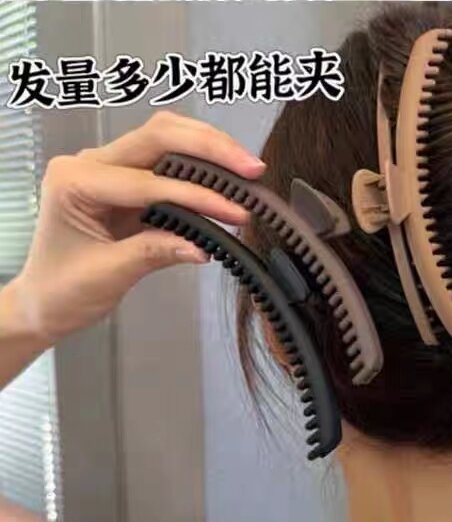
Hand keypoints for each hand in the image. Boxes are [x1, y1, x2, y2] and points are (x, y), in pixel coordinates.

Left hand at [7, 110, 264, 344]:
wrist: (45, 300)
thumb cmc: (63, 288)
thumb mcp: (109, 274)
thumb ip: (154, 252)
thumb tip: (201, 247)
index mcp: (75, 181)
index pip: (147, 181)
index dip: (196, 196)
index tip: (234, 212)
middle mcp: (90, 163)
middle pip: (159, 135)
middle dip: (210, 149)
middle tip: (251, 169)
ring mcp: (109, 168)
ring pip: (166, 138)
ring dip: (209, 148)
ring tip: (247, 168)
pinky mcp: (128, 181)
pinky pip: (169, 162)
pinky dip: (201, 166)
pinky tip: (227, 180)